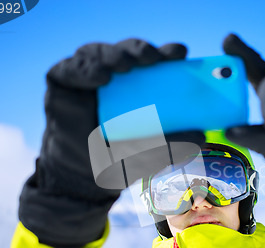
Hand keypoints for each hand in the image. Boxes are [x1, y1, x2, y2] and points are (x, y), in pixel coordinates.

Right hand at [20, 39, 203, 247]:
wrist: (81, 179)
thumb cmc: (118, 161)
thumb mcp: (149, 154)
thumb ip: (172, 145)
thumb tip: (202, 135)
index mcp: (137, 88)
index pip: (153, 63)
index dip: (166, 53)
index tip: (181, 53)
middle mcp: (113, 79)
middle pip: (127, 53)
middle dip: (141, 50)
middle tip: (153, 58)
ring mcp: (86, 78)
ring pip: (99, 54)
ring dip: (114, 54)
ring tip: (126, 65)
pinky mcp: (62, 82)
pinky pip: (69, 69)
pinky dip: (84, 70)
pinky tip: (100, 77)